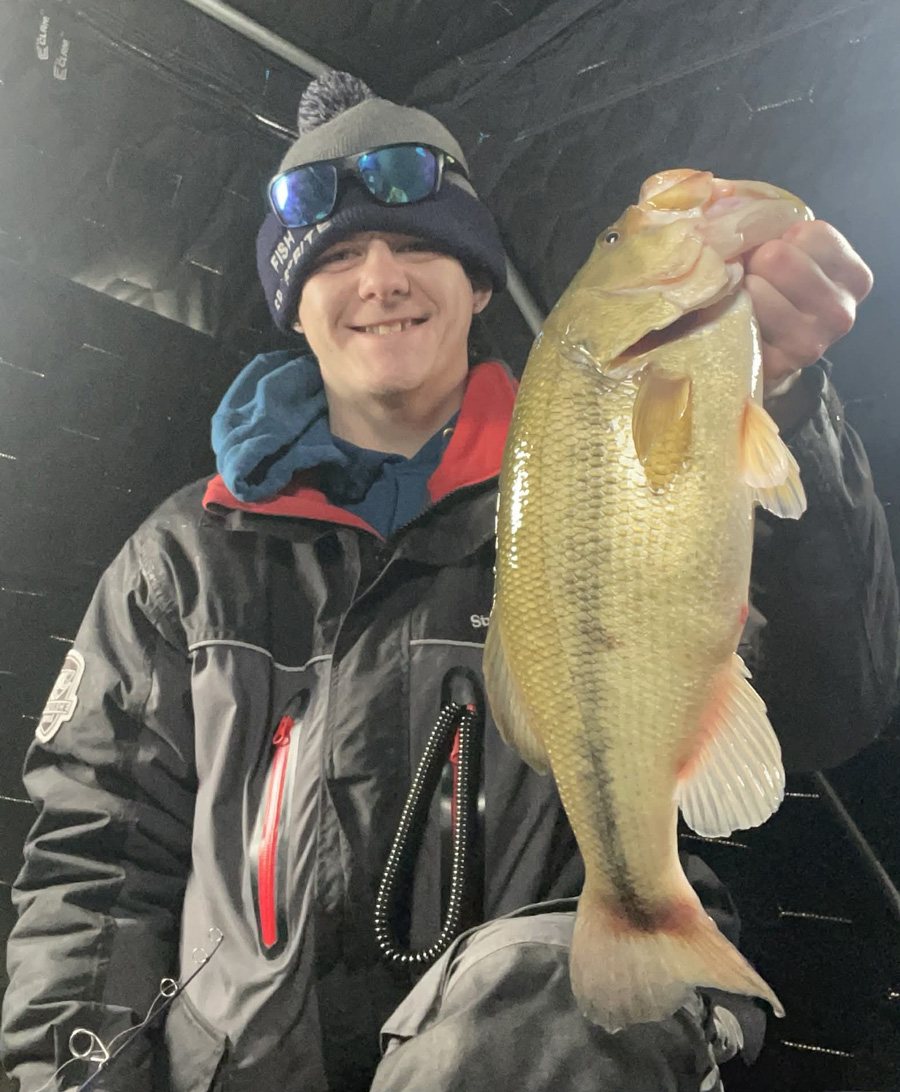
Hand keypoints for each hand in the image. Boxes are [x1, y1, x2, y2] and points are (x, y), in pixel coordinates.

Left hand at [743, 220, 873, 390]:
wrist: (761, 351)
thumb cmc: (772, 290)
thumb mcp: (781, 247)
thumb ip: (761, 215)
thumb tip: (721, 195)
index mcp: (852, 275)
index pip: (812, 231)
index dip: (776, 236)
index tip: (771, 253)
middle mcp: (842, 310)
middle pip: (780, 257)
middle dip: (754, 262)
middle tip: (750, 278)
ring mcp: (813, 342)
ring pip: (757, 290)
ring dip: (738, 290)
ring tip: (741, 300)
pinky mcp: (778, 365)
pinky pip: (739, 321)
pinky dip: (726, 315)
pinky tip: (735, 322)